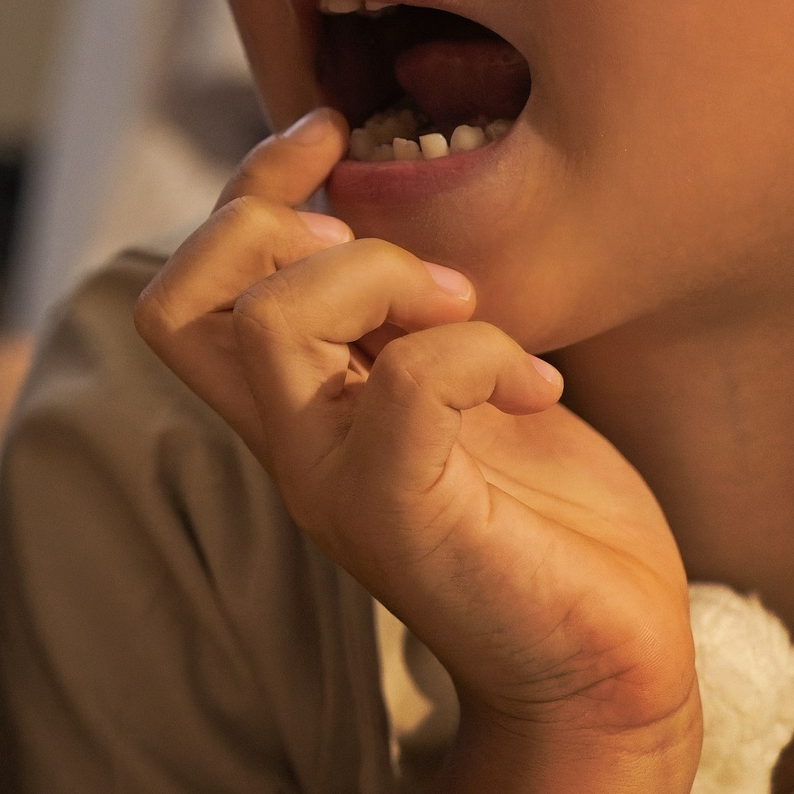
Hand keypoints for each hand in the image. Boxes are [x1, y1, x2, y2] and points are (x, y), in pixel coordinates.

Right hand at [134, 108, 699, 793]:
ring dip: (383, 274)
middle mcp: (291, 441)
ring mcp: (335, 483)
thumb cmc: (551, 519)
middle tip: (394, 253)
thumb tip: (406, 205)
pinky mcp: (403, 516)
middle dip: (281, 221)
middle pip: (182, 297)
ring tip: (470, 307)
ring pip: (274, 321)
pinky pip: (405, 383)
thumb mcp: (469, 378)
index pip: (191, 284)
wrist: (611, 660)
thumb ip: (415, 313)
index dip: (246, 186)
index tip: (333, 133)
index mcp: (297, 405)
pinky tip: (537, 382)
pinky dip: (479, 349)